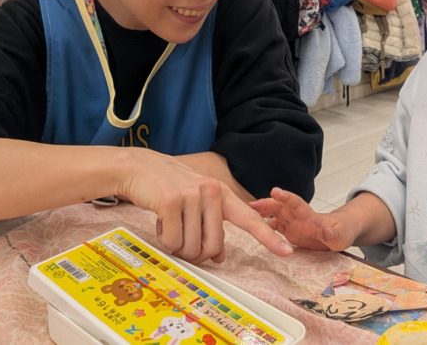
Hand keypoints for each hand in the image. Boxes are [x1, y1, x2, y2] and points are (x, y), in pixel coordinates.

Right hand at [118, 149, 291, 264]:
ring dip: (177, 247)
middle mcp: (211, 192)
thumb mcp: (196, 203)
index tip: (287, 252)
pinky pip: (172, 241)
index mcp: (221, 193)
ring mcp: (191, 196)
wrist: (139, 168)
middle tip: (182, 243)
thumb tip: (220, 257)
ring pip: (191, 247)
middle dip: (196, 254)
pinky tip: (159, 222)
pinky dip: (163, 240)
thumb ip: (211, 226)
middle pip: (213, 247)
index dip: (269, 238)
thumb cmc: (169, 188)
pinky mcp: (171, 202)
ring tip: (169, 227)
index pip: (250, 219)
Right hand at [250, 187, 358, 251]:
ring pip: (273, 214)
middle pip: (279, 206)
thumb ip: (334, 235)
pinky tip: (250, 228)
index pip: (297, 202)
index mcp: (310, 215)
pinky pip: (272, 226)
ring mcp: (292, 222)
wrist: (340, 233)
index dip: (286, 197)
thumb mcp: (342, 236)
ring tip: (243, 214)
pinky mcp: (289, 230)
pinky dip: (262, 226)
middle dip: (265, 204)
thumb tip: (328, 234)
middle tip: (249, 205)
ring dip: (260, 213)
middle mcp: (298, 216)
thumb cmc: (342, 231)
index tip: (275, 191)